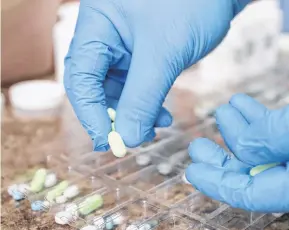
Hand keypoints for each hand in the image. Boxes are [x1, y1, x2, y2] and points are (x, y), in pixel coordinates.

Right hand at [64, 0, 248, 150]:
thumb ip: (143, 97)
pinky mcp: (142, 57)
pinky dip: (148, 105)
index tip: (109, 141)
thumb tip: (128, 138)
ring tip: (158, 125)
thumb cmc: (191, 5)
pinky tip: (163, 116)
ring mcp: (123, 48)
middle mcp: (105, 38)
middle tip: (132, 139)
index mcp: (97, 26)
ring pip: (118, 92)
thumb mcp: (164, 53)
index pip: (80, 77)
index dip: (90, 113)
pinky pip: (137, 88)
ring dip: (135, 114)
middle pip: (95, 87)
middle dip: (114, 117)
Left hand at [185, 94, 288, 211]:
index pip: (260, 194)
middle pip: (261, 176)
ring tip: (223, 111)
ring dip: (240, 134)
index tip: (193, 171)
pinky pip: (285, 131)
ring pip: (270, 151)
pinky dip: (260, 119)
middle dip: (224, 163)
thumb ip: (285, 135)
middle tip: (197, 146)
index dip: (222, 186)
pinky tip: (242, 103)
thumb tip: (242, 150)